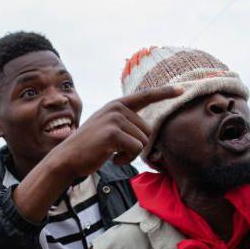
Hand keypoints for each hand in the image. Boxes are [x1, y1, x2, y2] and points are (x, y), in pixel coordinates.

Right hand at [43, 85, 182, 178]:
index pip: (145, 96)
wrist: (67, 158)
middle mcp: (117, 108)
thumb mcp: (107, 128)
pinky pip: (135, 149)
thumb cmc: (89, 147)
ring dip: (130, 154)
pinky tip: (111, 158)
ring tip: (112, 153)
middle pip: (147, 130)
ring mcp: (115, 119)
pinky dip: (126, 159)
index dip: (165, 92)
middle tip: (117, 151)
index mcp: (117, 105)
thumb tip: (149, 133)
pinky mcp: (113, 133)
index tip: (182, 89)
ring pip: (143, 141)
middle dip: (137, 146)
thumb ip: (125, 124)